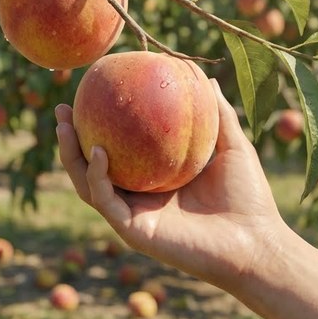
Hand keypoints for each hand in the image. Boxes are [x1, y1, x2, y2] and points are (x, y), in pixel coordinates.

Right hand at [56, 78, 285, 286]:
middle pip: (90, 165)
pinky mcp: (132, 230)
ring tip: (65, 126)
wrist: (256, 243)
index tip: (87, 95)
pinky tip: (98, 151)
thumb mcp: (232, 146)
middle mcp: (136, 196)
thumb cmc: (249, 198)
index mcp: (152, 179)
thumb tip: (201, 74)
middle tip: (61, 110)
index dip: (97, 125)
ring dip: (70, 155)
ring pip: (86, 182)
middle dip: (69, 139)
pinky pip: (104, 199)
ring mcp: (131, 214)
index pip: (116, 149)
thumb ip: (218, 113)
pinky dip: (96, 175)